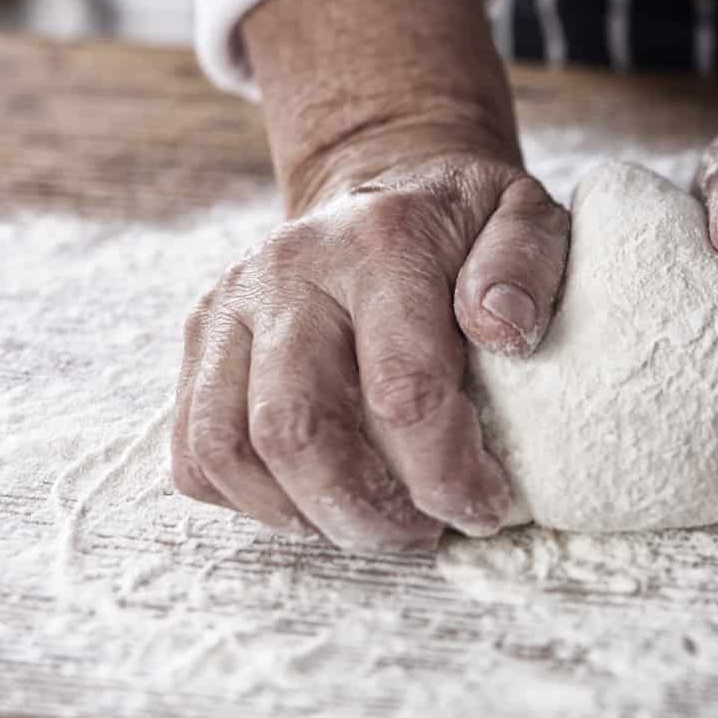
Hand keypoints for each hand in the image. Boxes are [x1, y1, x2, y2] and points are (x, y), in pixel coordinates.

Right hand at [172, 142, 568, 550]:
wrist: (382, 185)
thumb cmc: (463, 222)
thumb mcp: (524, 216)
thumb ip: (525, 264)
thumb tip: (504, 330)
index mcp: (380, 244)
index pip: (402, 391)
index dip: (446, 474)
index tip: (486, 507)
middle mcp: (289, 270)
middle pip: (295, 430)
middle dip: (364, 512)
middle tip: (421, 531)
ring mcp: (231, 304)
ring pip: (228, 449)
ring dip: (301, 514)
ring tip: (369, 524)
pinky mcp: (202, 337)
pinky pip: (193, 449)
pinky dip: (248, 499)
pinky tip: (315, 500)